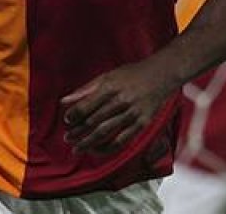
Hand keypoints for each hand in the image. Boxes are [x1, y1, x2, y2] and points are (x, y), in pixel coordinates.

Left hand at [60, 60, 177, 154]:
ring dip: (88, 143)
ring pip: (104, 133)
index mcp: (110, 87)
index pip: (85, 106)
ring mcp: (132, 113)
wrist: (162, 75)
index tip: (66, 121)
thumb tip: (64, 101)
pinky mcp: (142, 124)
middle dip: (77, 132)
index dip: (73, 116)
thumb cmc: (132, 74)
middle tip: (68, 138)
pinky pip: (121, 141)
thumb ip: (85, 90)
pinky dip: (106, 149)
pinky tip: (96, 151)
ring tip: (77, 149)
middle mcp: (120, 101)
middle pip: (93, 121)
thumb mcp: (107, 76)